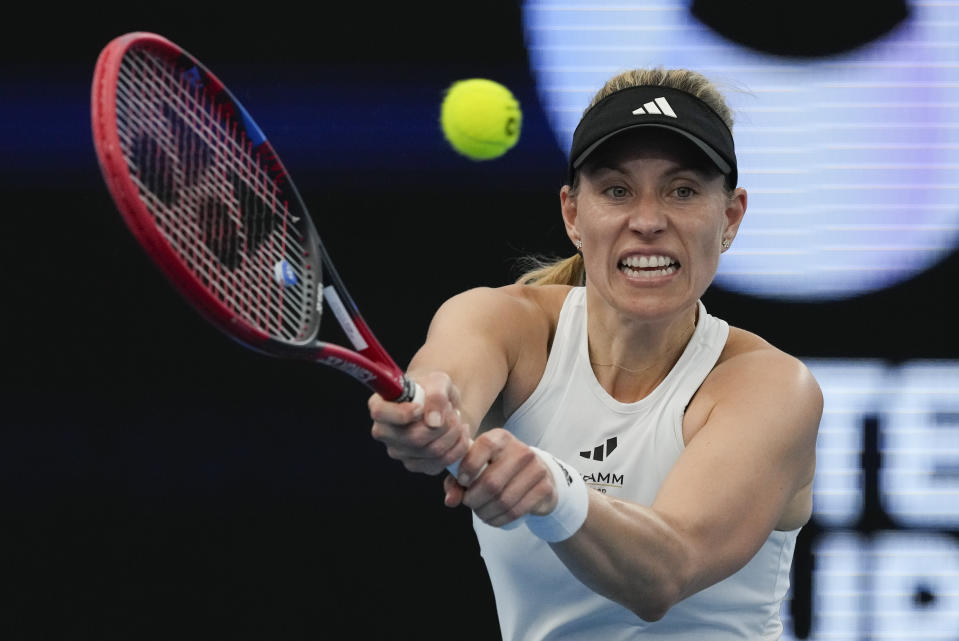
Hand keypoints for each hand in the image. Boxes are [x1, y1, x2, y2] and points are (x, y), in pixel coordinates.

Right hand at [369, 371, 470, 474]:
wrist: (441, 405)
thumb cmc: (433, 390)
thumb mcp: (438, 381)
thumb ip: (436, 395)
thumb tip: (434, 422)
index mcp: (381, 405)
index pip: (381, 413)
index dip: (403, 413)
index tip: (421, 406)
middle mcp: (384, 432)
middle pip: (414, 438)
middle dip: (444, 424)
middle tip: (452, 410)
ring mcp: (397, 451)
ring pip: (432, 452)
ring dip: (453, 434)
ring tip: (456, 419)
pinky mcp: (414, 464)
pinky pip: (440, 463)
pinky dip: (457, 448)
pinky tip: (459, 433)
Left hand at [443, 428, 558, 526]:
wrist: (535, 474)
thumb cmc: (498, 469)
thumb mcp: (476, 468)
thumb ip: (457, 482)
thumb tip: (451, 501)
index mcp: (501, 438)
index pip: (483, 446)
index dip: (468, 467)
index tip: (462, 481)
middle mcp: (521, 450)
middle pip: (491, 482)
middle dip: (474, 499)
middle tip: (469, 503)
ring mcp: (536, 469)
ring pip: (503, 501)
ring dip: (485, 513)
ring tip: (480, 512)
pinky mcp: (544, 488)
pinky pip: (516, 511)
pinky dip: (499, 520)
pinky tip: (493, 518)